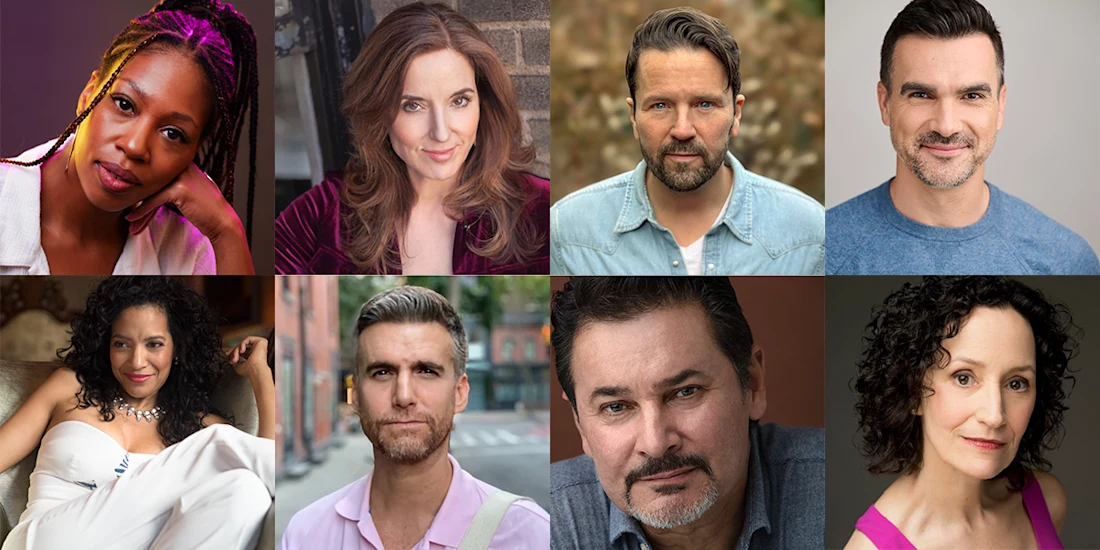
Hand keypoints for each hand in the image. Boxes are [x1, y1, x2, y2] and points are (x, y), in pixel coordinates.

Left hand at [124, 162, 243, 242]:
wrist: (222, 222)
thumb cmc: (206, 211)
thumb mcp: (190, 192)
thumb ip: (174, 185)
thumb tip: (153, 189)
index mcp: (184, 165)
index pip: (157, 177)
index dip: (144, 192)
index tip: (134, 205)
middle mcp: (183, 167)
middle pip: (152, 184)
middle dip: (139, 202)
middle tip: (130, 216)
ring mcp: (182, 176)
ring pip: (151, 193)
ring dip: (139, 210)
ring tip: (130, 222)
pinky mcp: (180, 189)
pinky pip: (154, 200)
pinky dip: (142, 211)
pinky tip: (134, 219)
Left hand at [228, 336, 269, 378]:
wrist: (255, 369)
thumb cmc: (249, 371)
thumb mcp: (238, 366)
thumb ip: (235, 360)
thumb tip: (231, 358)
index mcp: (254, 356)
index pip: (244, 351)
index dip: (235, 351)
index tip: (228, 354)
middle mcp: (258, 351)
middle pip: (243, 346)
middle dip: (234, 351)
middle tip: (229, 355)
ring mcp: (260, 346)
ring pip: (244, 343)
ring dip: (237, 349)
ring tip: (235, 357)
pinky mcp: (261, 341)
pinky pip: (248, 339)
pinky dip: (242, 344)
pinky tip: (241, 351)